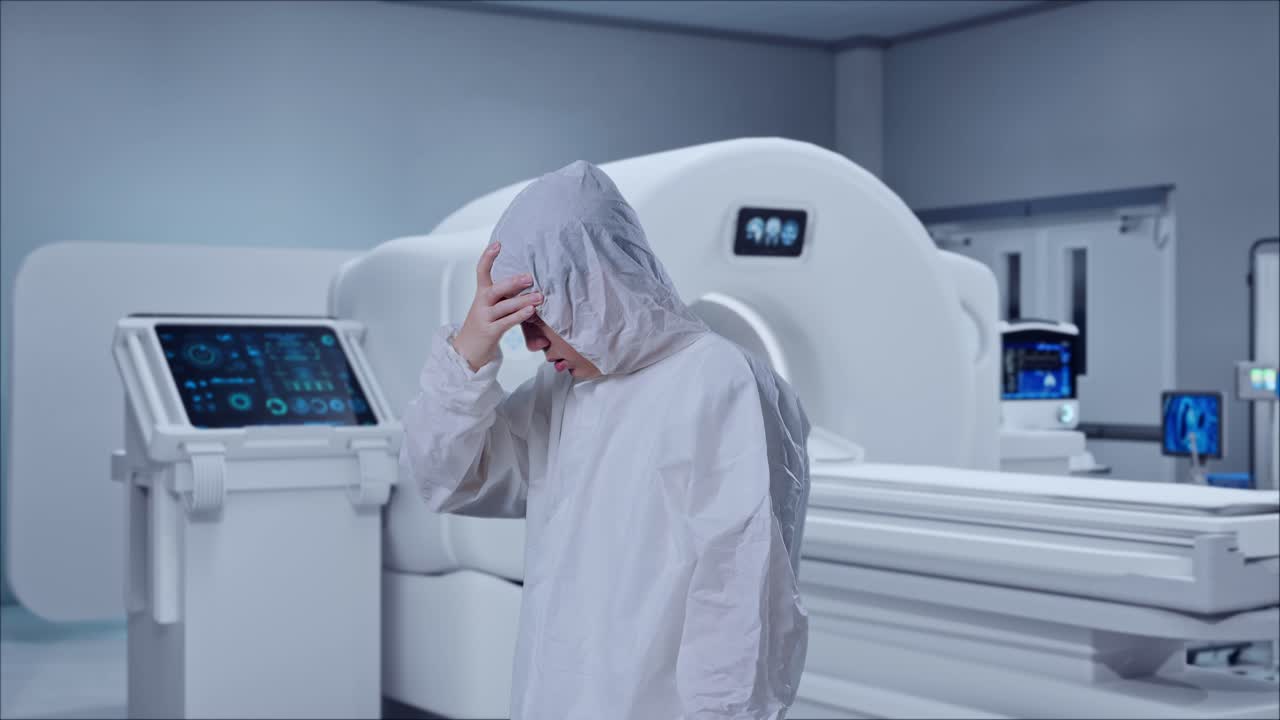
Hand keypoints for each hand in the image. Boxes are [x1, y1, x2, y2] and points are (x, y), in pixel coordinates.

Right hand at [452, 242, 542, 371]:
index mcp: (481, 294)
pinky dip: (519, 316)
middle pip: (496, 289)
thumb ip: (506, 296)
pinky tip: (531, 311)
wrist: (467, 351)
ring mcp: (484, 318)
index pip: (481, 271)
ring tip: (540, 297)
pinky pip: (506, 322)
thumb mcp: (492, 307)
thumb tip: (530, 285)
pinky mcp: (490, 332)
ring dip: (523, 301)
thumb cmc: (485, 325)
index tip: (498, 244)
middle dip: (513, 282)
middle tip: (530, 277)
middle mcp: (481, 303)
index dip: (488, 257)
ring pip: (504, 306)